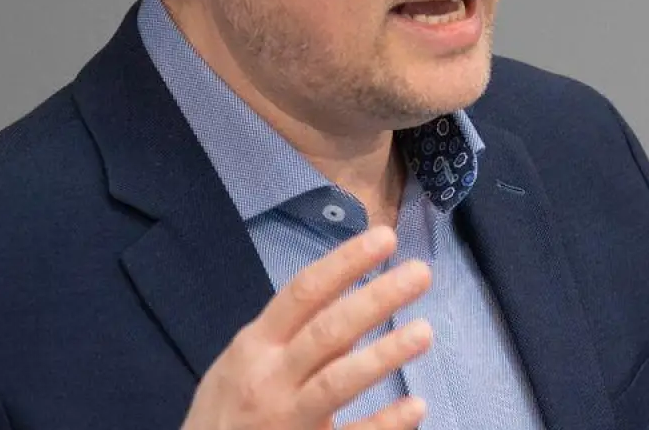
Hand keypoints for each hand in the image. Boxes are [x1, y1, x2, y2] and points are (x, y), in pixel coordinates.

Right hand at [180, 226, 432, 429]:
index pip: (304, 292)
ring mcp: (287, 418)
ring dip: (383, 356)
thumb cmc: (226, 407)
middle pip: (328, 331)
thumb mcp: (243, 361)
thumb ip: (289, 334)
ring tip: (423, 332)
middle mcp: (270, 377)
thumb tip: (347, 302)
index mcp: (256, 344)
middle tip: (420, 273)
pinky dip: (384, 424)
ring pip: (337, 382)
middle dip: (376, 299)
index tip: (385, 238)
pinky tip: (416, 407)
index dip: (345, 262)